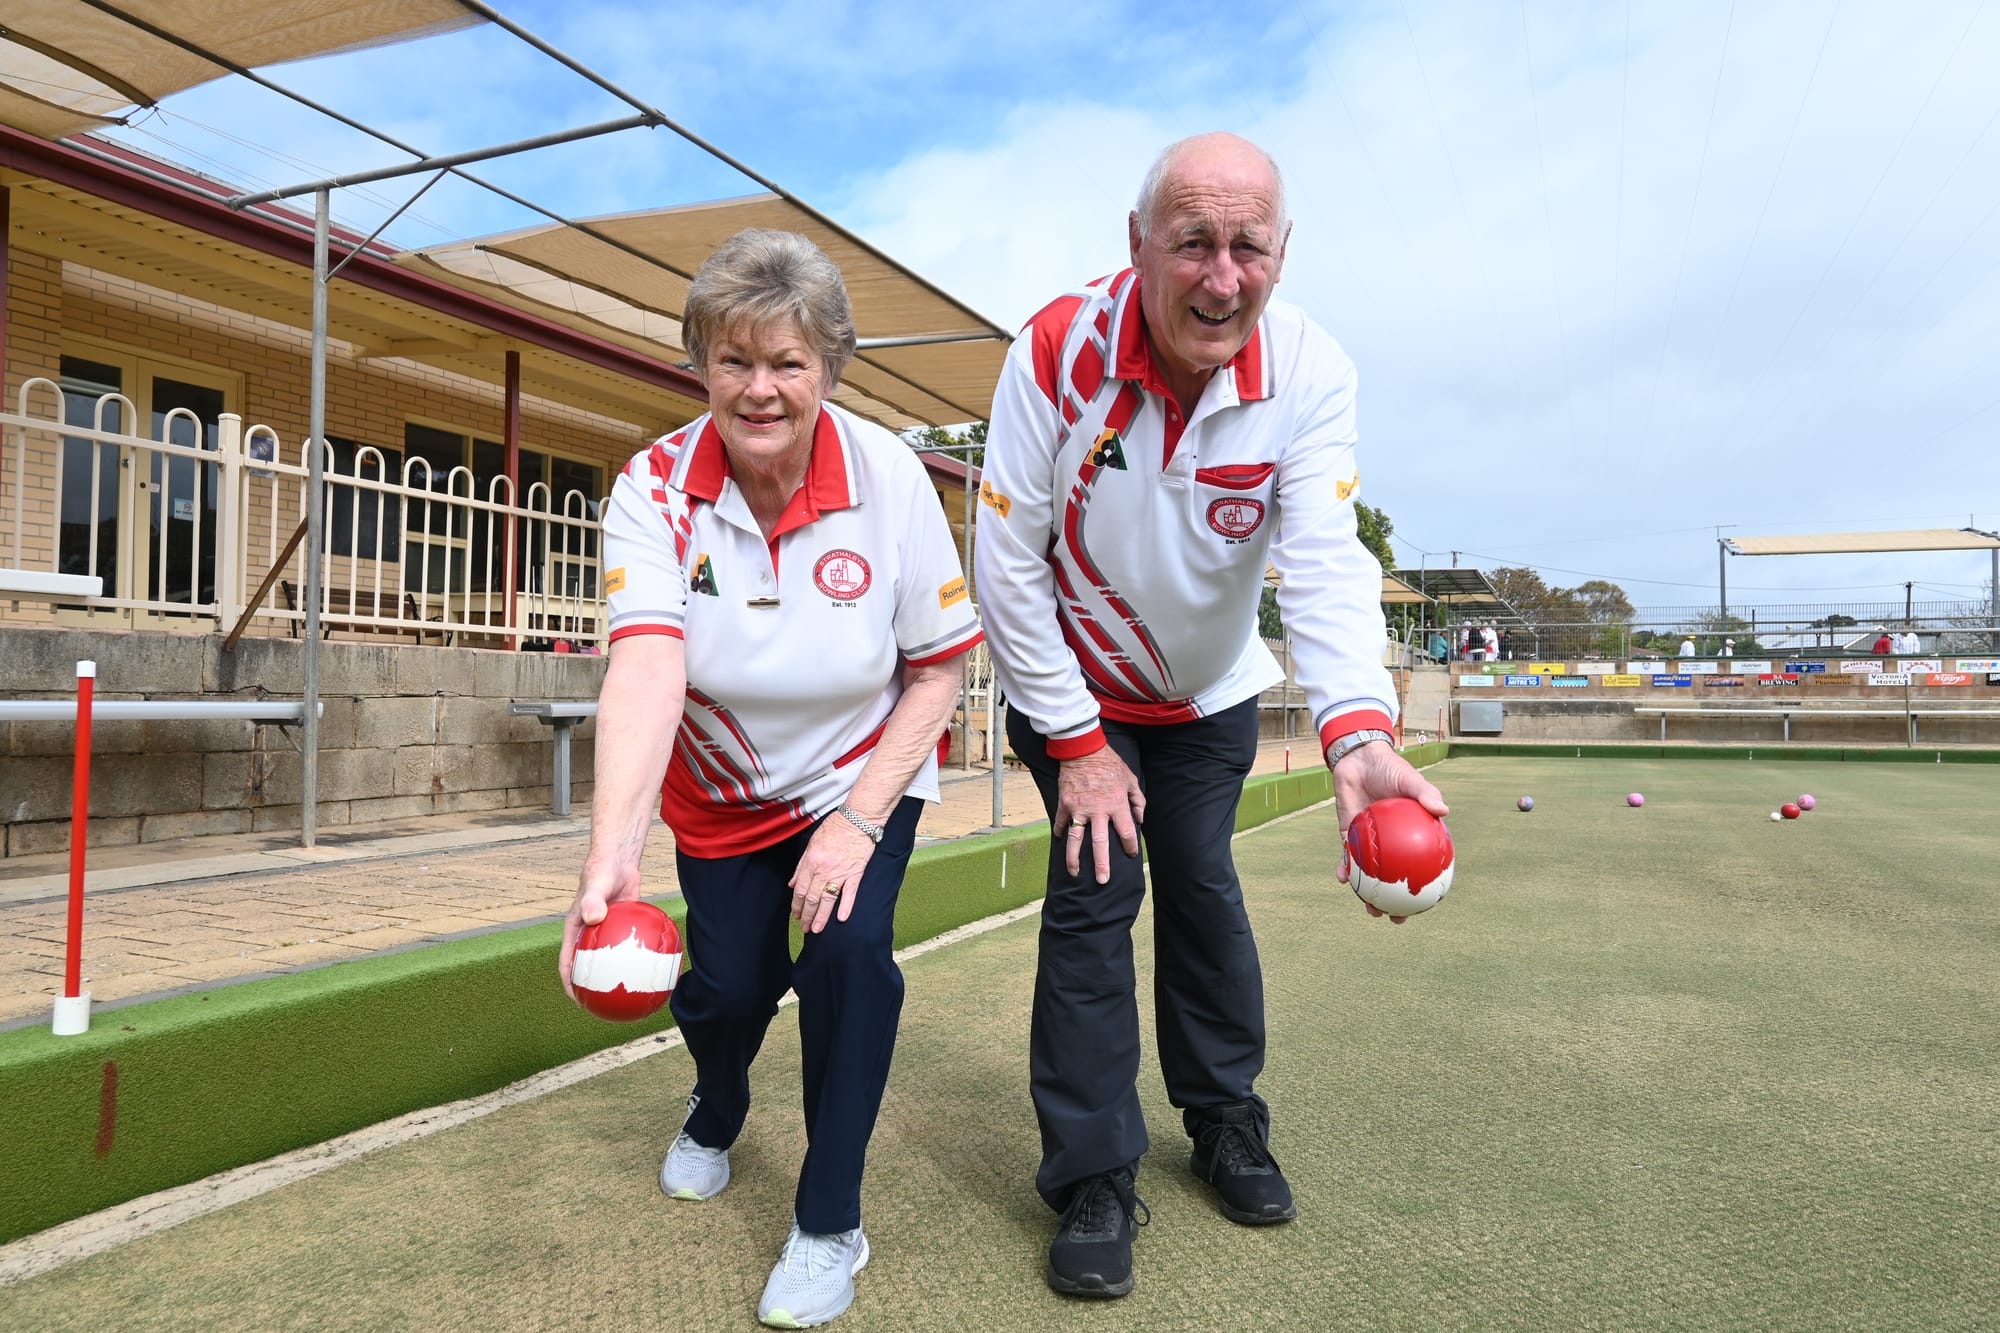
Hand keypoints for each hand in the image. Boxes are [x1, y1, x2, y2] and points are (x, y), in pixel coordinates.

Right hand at [561, 858, 645, 1000]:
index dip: (570, 984)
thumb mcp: (596, 886)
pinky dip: (638, 958)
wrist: (617, 859)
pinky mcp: (621, 927)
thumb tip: (593, 918)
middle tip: (607, 1006)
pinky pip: (629, 947)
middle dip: (593, 988)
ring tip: (632, 995)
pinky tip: (654, 968)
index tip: (578, 1000)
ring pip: (610, 960)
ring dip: (618, 977)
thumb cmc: (602, 871)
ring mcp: (605, 932)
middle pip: (588, 967)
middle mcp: (588, 934)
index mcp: (575, 930)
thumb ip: (592, 901)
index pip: (567, 962)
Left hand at [788, 814, 876, 933]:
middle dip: (806, 915)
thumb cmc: (834, 828)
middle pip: (811, 897)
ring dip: (821, 916)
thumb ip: (801, 866)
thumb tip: (792, 883)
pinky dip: (846, 906)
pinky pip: (850, 893)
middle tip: (804, 928)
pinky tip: (841, 918)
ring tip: (816, 929)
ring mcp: (840, 872)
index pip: (800, 889)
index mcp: (811, 862)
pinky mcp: (856, 873)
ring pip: (827, 899)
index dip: (796, 905)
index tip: (795, 915)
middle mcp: (823, 870)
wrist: (857, 819)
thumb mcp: (811, 844)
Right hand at [1056, 746, 1144, 883]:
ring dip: (1073, 858)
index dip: (1130, 846)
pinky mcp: (1065, 804)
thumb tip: (1140, 818)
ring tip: (1074, 873)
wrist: (1083, 749)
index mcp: (1117, 805)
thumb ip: (1138, 800)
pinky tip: (1059, 840)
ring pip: (1075, 839)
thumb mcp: (1131, 779)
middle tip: (1103, 880)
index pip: (1127, 833)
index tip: (1131, 855)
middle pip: (1100, 844)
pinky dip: (1059, 831)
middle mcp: (1098, 811)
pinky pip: (1060, 822)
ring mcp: (1079, 809)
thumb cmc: (1110, 763)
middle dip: (1102, 864)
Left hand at [1330, 741, 1447, 922]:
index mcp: (1410, 837)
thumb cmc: (1391, 770)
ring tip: (1369, 909)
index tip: (1426, 907)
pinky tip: (1342, 878)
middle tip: (1396, 919)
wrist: (1360, 759)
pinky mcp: (1348, 835)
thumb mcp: (1411, 780)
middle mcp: (1391, 844)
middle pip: (1393, 881)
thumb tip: (1443, 810)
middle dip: (1394, 904)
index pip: (1419, 869)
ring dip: (1367, 894)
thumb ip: (1425, 793)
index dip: (1424, 890)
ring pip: (1368, 876)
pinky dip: (1344, 869)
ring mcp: (1369, 843)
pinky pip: (1346, 857)